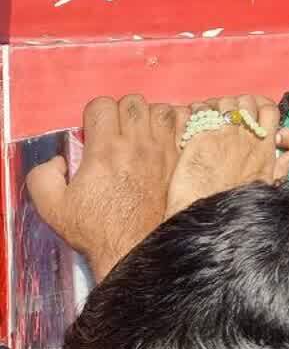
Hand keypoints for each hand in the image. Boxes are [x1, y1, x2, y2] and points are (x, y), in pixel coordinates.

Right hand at [29, 96, 183, 280]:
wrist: (133, 247)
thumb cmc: (95, 228)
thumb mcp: (51, 206)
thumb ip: (42, 176)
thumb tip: (58, 160)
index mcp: (104, 150)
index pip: (101, 105)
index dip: (94, 114)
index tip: (93, 132)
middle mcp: (136, 144)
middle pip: (132, 102)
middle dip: (121, 112)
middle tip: (117, 132)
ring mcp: (163, 150)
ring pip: (161, 108)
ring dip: (149, 116)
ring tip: (141, 133)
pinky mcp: (180, 160)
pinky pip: (186, 123)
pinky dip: (177, 123)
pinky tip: (166, 137)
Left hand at [168, 95, 288, 216]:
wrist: (207, 213)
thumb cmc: (237, 201)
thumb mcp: (267, 184)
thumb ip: (283, 165)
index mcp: (264, 147)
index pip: (270, 110)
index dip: (261, 104)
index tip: (253, 110)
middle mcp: (246, 137)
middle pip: (247, 101)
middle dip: (239, 103)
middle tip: (230, 113)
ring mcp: (223, 135)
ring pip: (225, 102)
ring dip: (218, 105)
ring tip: (211, 115)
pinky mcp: (201, 136)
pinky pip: (203, 111)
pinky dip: (199, 109)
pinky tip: (194, 118)